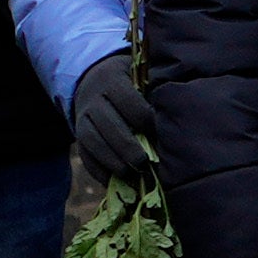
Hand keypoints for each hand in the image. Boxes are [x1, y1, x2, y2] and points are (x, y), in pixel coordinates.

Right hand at [69, 55, 157, 183]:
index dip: (144, 118)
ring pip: (92, 141)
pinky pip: (84, 155)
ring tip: (131, 174)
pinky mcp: (78, 135)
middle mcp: (94, 100)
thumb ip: (154, 90)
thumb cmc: (130, 82)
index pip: (127, 100)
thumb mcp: (139, 76)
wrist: (93, 80)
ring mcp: (83, 118)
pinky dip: (98, 170)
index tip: (160, 131)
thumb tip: (178, 113)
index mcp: (112, 80)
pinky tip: (115, 181)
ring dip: (111, 160)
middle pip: (108, 124)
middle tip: (143, 161)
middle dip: (126, 145)